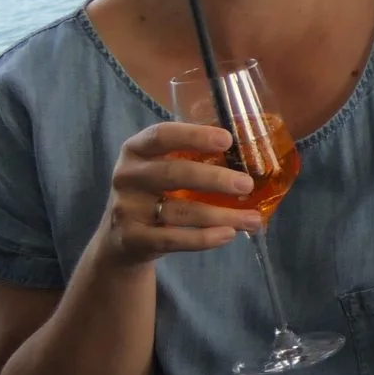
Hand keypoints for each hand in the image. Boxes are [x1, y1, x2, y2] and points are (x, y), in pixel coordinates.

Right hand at [97, 122, 255, 267]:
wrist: (120, 238)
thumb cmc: (154, 193)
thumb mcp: (163, 168)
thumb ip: (194, 159)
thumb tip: (253, 160)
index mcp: (137, 150)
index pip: (162, 135)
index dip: (194, 136)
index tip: (227, 140)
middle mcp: (127, 176)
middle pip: (173, 173)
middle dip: (215, 179)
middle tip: (247, 184)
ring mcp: (126, 208)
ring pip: (180, 211)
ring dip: (221, 216)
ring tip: (252, 219)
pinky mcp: (132, 238)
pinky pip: (173, 239)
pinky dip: (204, 238)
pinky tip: (229, 234)